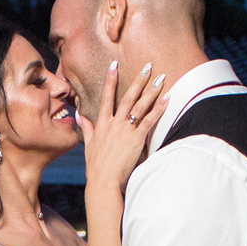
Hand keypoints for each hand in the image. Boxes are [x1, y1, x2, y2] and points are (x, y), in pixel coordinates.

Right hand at [80, 60, 165, 188]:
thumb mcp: (88, 144)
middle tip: (148, 66)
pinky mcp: (136, 139)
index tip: (114, 64)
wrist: (103, 181)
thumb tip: (79, 115)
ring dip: (152, 90)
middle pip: (128, 97)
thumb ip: (86, 128)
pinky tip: (167, 99)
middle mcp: (114, 124)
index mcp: (102, 124)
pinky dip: (159, 109)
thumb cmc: (96, 166)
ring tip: (161, 78)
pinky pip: (150, 120)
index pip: (107, 97)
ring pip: (140, 105)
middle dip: (139, 80)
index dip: (111, 80)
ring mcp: (125, 130)